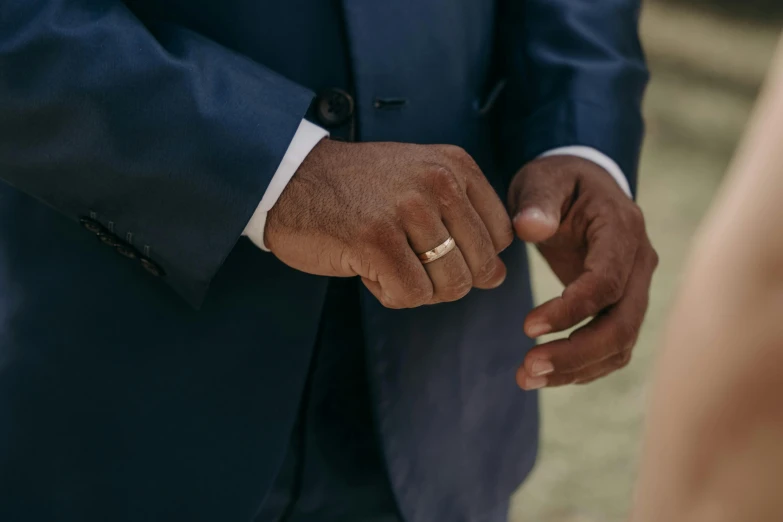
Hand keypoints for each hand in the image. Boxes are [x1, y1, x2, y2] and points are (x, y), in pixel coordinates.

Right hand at [266, 139, 512, 307]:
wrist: (288, 179)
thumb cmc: (356, 190)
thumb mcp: (420, 183)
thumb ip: (463, 222)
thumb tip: (498, 276)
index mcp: (456, 166)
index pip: (502, 236)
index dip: (473, 257)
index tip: (433, 249)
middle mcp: (439, 182)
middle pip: (480, 266)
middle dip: (446, 280)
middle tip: (407, 263)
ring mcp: (408, 209)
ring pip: (450, 284)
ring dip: (416, 288)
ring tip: (384, 260)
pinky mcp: (376, 239)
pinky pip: (410, 294)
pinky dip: (389, 294)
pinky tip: (366, 269)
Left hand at [507, 156, 657, 388]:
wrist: (582, 186)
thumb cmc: (559, 181)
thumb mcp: (543, 180)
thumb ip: (537, 201)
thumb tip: (529, 228)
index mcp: (622, 230)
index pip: (606, 283)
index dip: (570, 311)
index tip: (526, 327)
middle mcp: (638, 263)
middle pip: (622, 324)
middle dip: (575, 354)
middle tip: (527, 369)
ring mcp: (635, 287)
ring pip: (620, 343)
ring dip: (576, 368)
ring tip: (526, 378)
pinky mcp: (623, 305)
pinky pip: (613, 346)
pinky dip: (583, 367)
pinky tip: (546, 375)